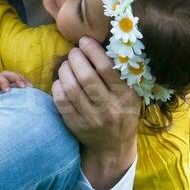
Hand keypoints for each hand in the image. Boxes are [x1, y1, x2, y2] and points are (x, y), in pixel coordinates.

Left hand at [0, 70, 30, 111]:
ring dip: (22, 79)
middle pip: (7, 74)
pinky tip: (30, 89)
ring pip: (12, 76)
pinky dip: (22, 82)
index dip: (3, 82)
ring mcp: (0, 82)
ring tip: (31, 87)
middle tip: (24, 87)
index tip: (8, 91)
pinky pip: (14, 81)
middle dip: (16, 78)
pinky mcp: (4, 86)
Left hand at [52, 37, 139, 189]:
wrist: (113, 147)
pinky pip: (61, 101)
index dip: (92, 51)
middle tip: (74, 52)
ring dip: (65, 70)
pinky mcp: (75, 125)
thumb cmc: (123, 113)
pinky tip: (61, 80)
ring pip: (70, 88)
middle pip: (86, 77)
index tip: (84, 41)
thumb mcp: (132, 95)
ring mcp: (90, 119)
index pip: (107, 69)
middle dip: (76, 58)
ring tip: (67, 64)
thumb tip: (103, 43)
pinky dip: (57, 86)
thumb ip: (122, 73)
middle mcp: (109, 109)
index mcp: (126, 97)